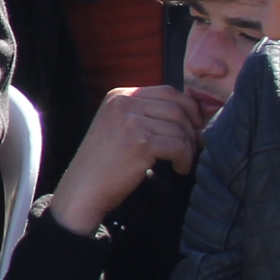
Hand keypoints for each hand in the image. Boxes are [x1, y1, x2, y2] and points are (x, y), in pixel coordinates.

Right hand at [49, 85, 202, 235]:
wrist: (83, 189)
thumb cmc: (104, 162)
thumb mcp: (118, 125)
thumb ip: (144, 113)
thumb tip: (189, 112)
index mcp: (119, 95)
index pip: (167, 91)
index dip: (188, 108)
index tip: (195, 125)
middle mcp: (124, 103)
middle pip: (177, 108)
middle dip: (191, 129)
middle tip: (195, 146)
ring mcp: (131, 121)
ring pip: (179, 128)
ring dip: (188, 148)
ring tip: (182, 162)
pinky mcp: (141, 142)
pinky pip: (178, 146)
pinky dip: (184, 159)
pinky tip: (179, 169)